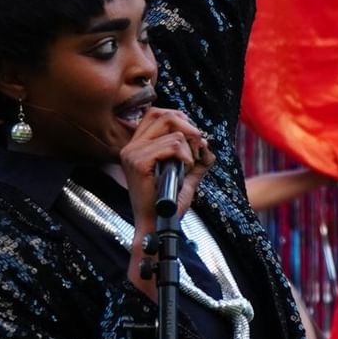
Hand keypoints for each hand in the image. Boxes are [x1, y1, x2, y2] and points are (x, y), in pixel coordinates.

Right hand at [116, 108, 214, 297]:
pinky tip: (184, 170)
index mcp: (136, 146)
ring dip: (190, 149)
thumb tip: (207, 146)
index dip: (180, 120)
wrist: (159, 225)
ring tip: (188, 167)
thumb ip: (196, 160)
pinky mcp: (138, 162)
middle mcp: (130, 147)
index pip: (157, 113)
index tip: (192, 140)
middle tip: (198, 149)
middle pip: (164, 114)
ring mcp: (131, 153)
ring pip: (174, 133)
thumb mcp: (185, 176)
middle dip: (189, 128)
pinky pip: (173, 146)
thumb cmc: (168, 204)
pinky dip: (186, 157)